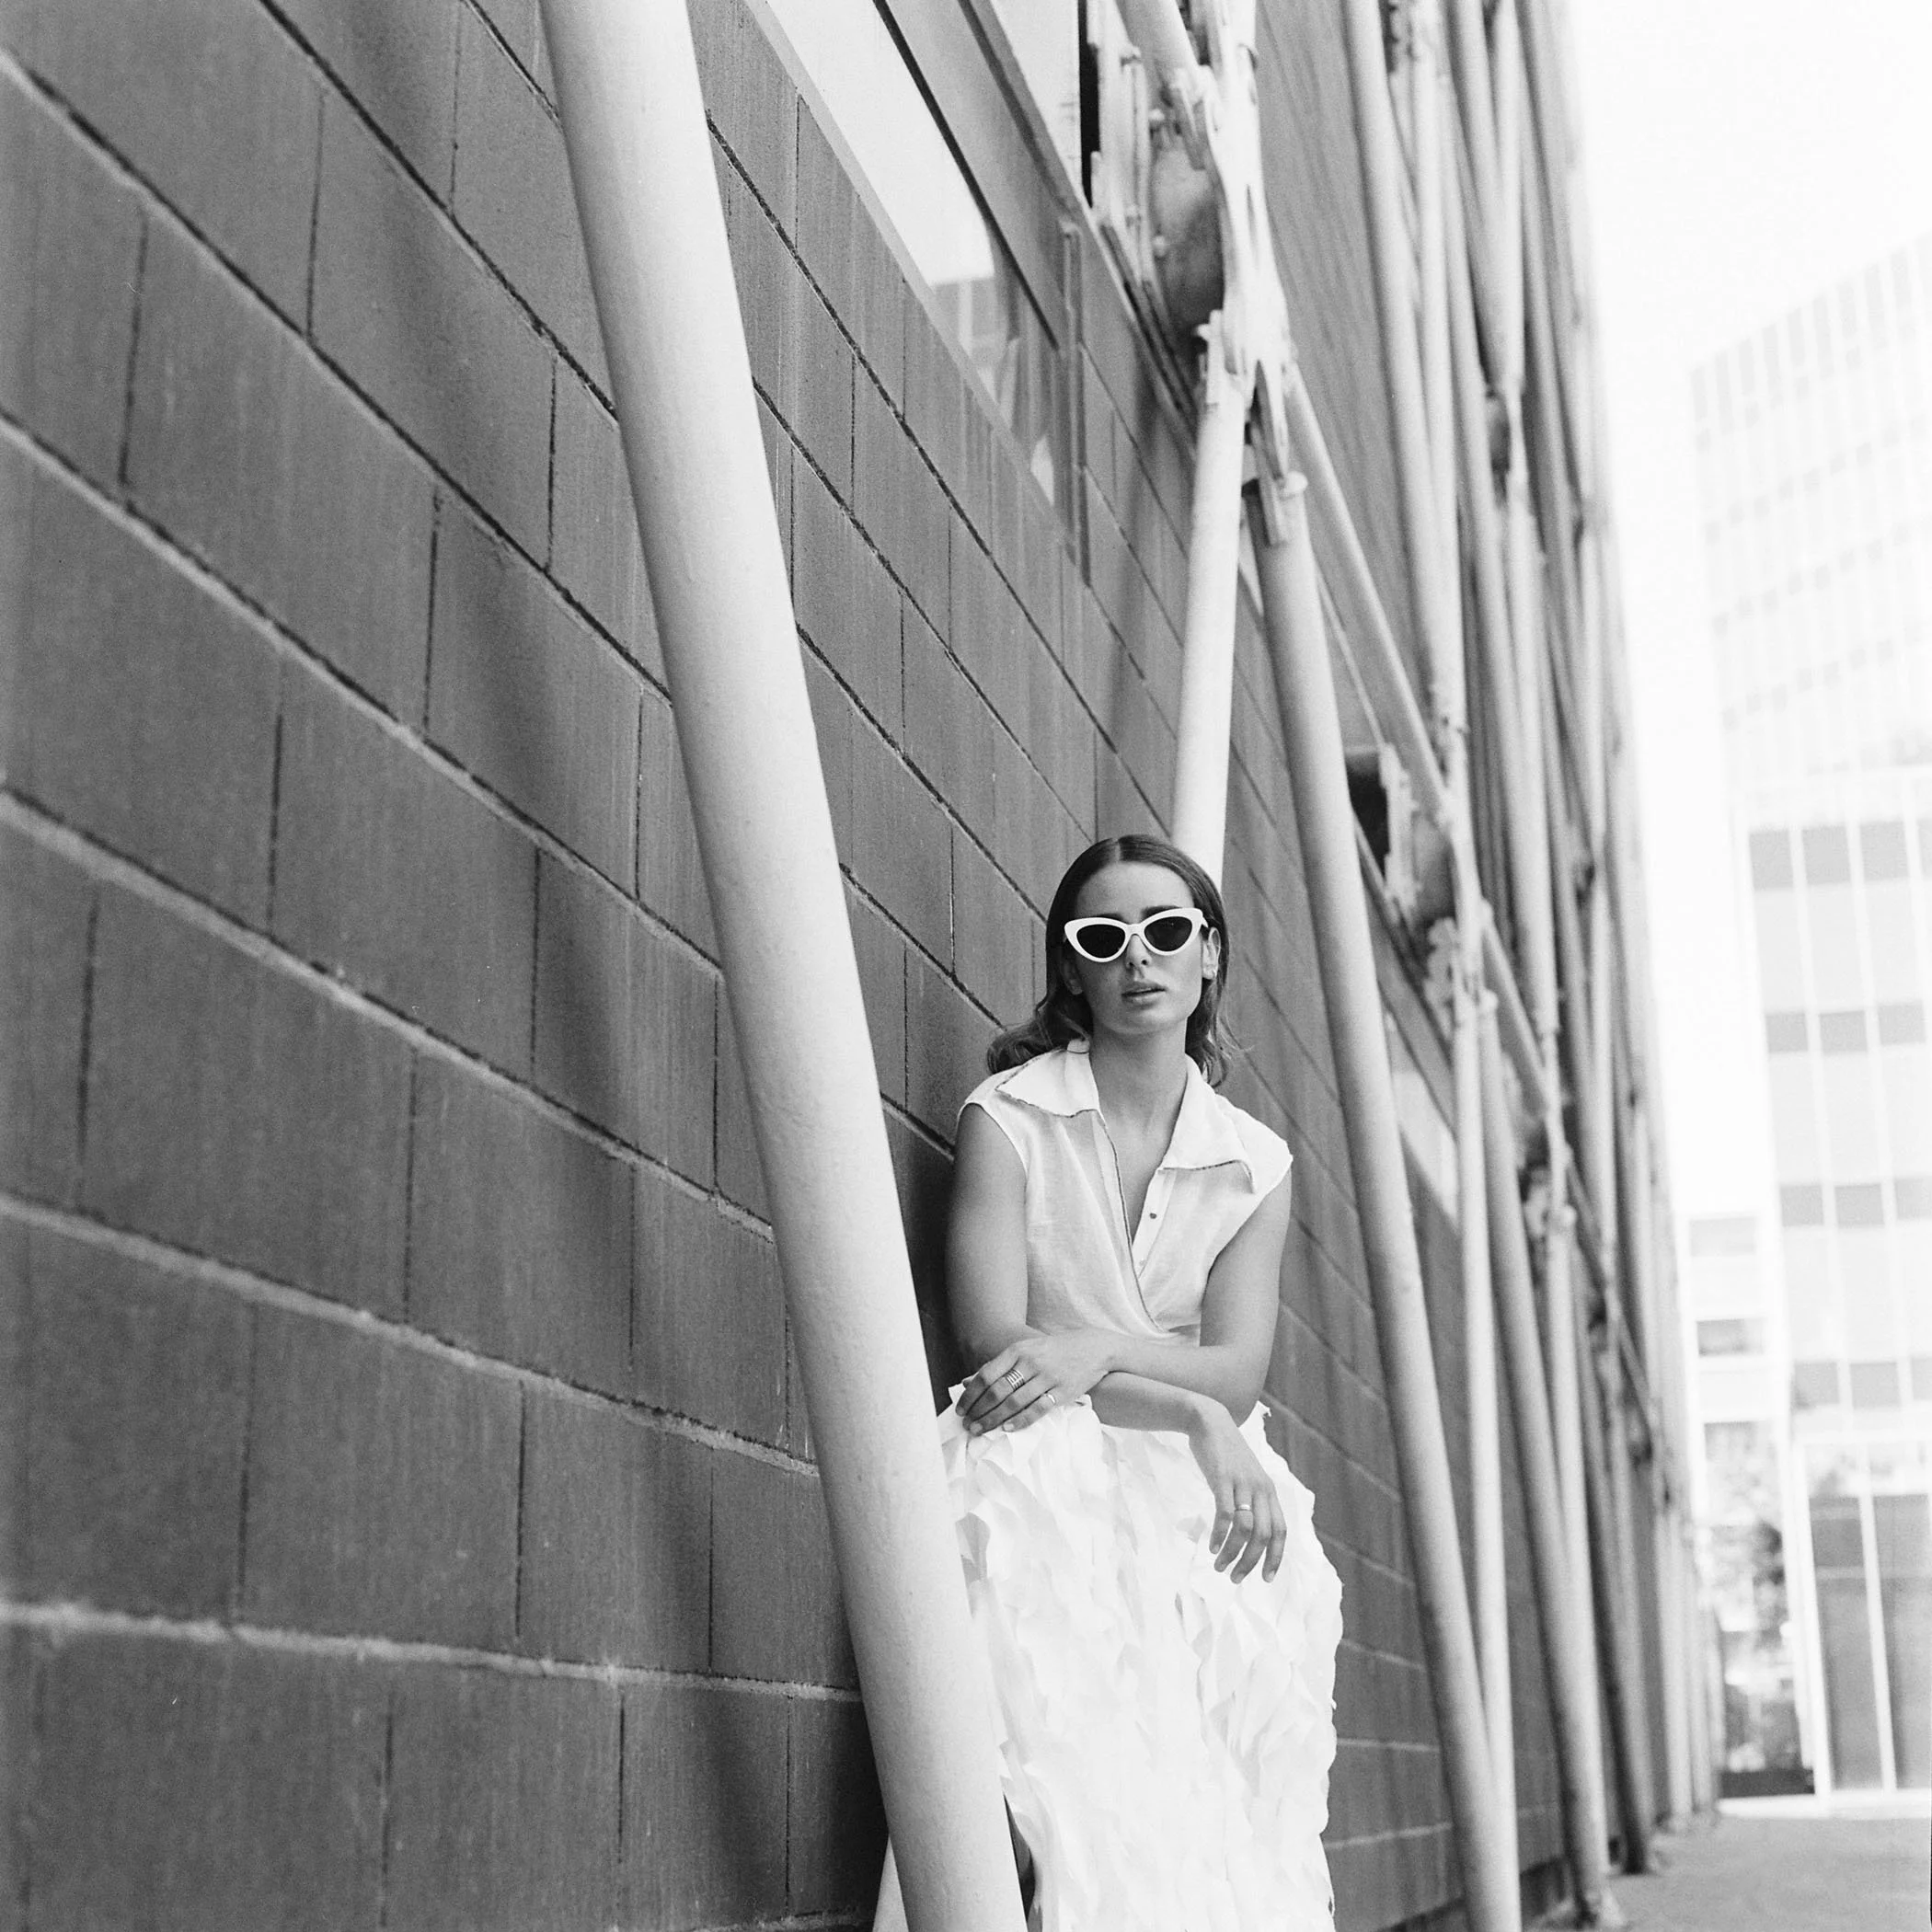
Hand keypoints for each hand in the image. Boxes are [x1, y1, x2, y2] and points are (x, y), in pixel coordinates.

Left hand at [957, 1331, 1116, 1434]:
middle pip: (997, 1391)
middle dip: (979, 1411)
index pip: (987, 1375)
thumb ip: (999, 1366)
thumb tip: (968, 1382)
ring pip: (1014, 1402)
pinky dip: (1020, 1420)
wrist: (1093, 1349)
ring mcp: (1047, 1377)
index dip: (971, 1395)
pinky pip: (1037, 1409)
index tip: (960, 1409)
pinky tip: (1007, 1429)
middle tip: (968, 1425)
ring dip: (993, 1419)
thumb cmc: (1053, 1351)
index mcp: (1018, 1350)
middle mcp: (1030, 1362)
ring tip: (981, 1430)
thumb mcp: (1025, 1350)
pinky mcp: (1062, 1391)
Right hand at [1185, 1402, 1284, 1583]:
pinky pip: (1224, 1514)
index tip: (1265, 1579)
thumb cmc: (1226, 1455)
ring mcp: (1242, 1483)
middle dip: (1251, 1562)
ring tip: (1219, 1566)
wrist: (1210, 1422)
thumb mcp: (1246, 1477)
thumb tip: (1250, 1533)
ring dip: (1232, 1553)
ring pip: (1244, 1529)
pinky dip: (1219, 1535)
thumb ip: (1252, 1500)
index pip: (1280, 1531)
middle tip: (1235, 1578)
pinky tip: (1211, 1547)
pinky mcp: (1222, 1478)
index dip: (1275, 1557)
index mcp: (1269, 1491)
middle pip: (1263, 1535)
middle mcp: (1260, 1489)